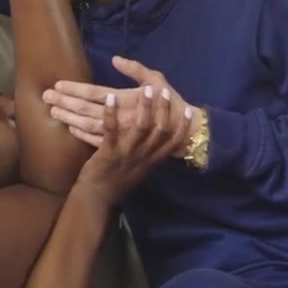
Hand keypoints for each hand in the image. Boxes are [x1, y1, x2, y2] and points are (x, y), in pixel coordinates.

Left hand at [45, 56, 198, 148]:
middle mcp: (123, 118)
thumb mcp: (159, 80)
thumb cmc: (173, 105)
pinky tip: (70, 126)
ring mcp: (121, 136)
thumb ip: (137, 69)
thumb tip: (115, 59)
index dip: (76, 88)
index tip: (59, 83)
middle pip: (88, 108)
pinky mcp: (122, 149)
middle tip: (48, 94)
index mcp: (131, 100)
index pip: (97, 93)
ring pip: (90, 124)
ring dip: (70, 116)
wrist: (188, 138)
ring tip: (53, 108)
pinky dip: (83, 133)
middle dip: (67, 100)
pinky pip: (99, 140)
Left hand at [77, 81, 193, 202]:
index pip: (174, 143)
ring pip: (141, 128)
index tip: (189, 111)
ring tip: (147, 89)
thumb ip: (150, 156)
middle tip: (165, 91)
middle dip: (165, 110)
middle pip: (161, 131)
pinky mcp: (109, 152)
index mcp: (152, 160)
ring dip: (145, 107)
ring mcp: (127, 154)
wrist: (98, 198)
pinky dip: (111, 113)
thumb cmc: (118, 182)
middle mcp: (143, 156)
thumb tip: (157, 143)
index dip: (183, 127)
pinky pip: (111, 130)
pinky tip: (110, 98)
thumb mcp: (140, 170)